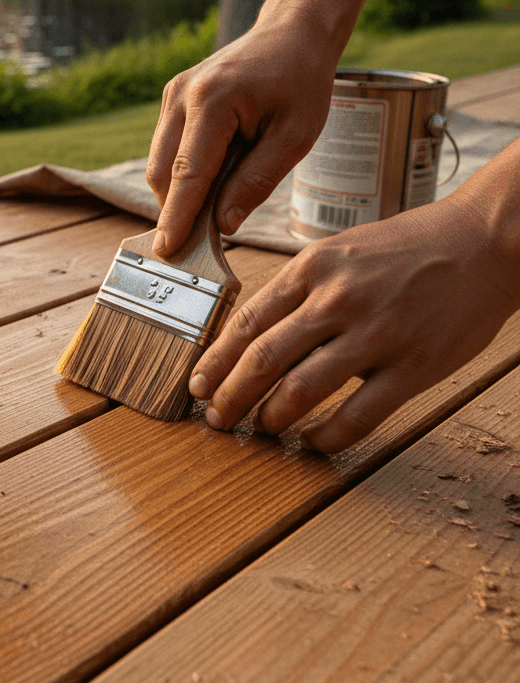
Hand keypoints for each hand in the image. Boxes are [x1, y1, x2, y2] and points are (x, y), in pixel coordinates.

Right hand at [146, 15, 336, 256]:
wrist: (291, 32)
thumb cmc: (301, 80)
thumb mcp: (295, 136)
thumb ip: (256, 180)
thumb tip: (223, 224)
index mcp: (213, 101)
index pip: (188, 173)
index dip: (176, 216)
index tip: (166, 250)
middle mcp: (182, 96)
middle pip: (163, 172)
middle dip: (176, 210)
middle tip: (201, 242)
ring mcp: (172, 96)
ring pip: (159, 163)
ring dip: (180, 193)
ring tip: (217, 204)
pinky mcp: (173, 100)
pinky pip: (167, 149)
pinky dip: (184, 174)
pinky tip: (214, 178)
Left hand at [187, 191, 519, 452]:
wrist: (484, 239)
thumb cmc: (406, 248)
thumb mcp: (340, 252)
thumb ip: (299, 290)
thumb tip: (253, 336)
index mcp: (312, 269)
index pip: (247, 322)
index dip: (215, 360)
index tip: (198, 384)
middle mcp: (337, 300)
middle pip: (264, 359)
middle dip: (230, 396)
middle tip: (215, 419)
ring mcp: (376, 333)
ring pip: (303, 388)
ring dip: (272, 417)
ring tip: (261, 428)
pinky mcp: (414, 365)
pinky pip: (359, 415)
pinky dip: (327, 436)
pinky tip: (313, 442)